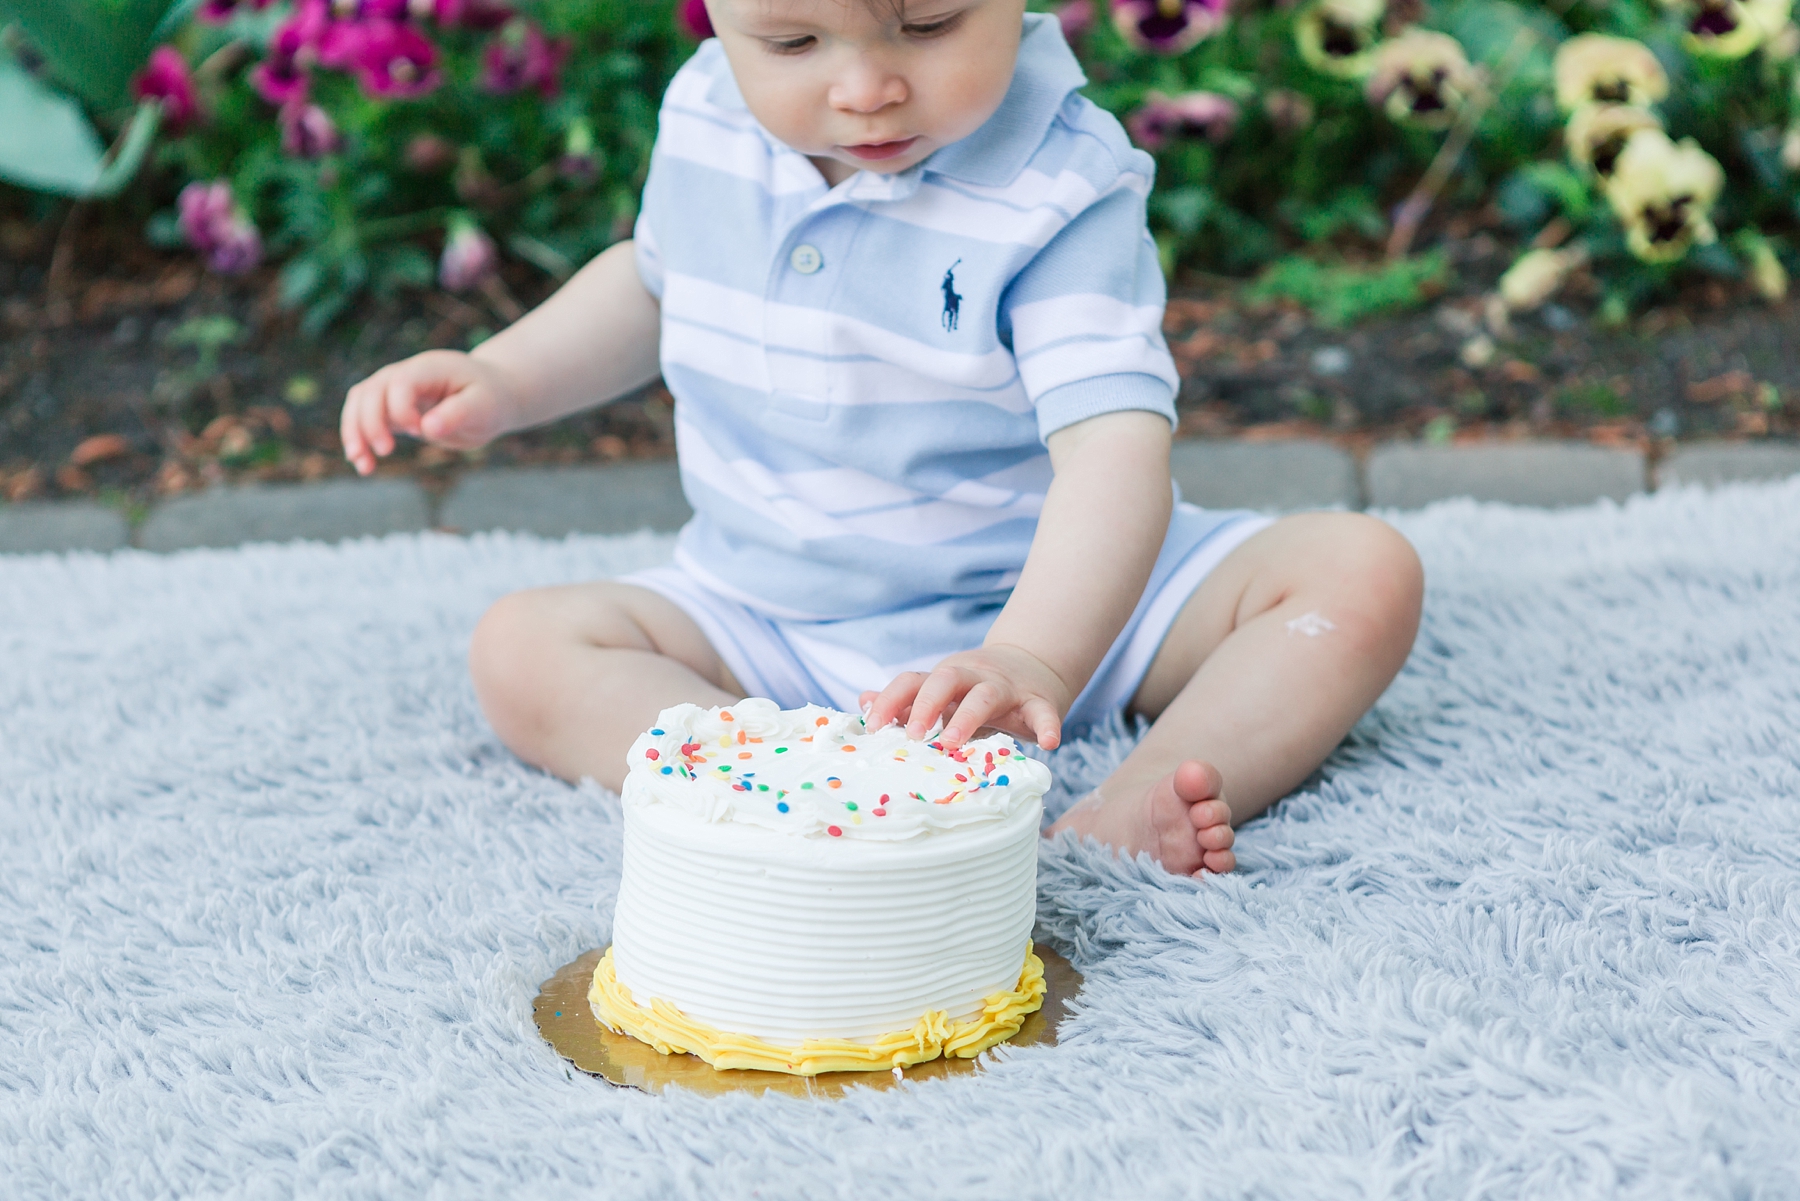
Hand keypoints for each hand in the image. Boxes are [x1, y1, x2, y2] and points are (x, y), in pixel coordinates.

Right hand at [339, 350, 520, 475]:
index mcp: (430, 368)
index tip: (419, 431)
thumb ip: (457, 414)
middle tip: (386, 452)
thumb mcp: (484, 407)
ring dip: (355, 433)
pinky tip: (363, 464)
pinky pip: (363, 418)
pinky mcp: (390, 407)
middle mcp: (405, 373)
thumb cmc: (489, 400)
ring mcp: (393, 389)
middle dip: (371, 422)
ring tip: (363, 465)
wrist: (490, 397)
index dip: (401, 408)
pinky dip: (358, 440)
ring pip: (359, 403)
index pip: (400, 382)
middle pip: (371, 390)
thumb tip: (428, 429)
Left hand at [860, 643, 1071, 751]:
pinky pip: (1043, 711)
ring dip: (968, 717)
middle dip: (926, 705)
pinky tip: (1050, 744)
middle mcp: (972, 677)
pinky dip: (1047, 725)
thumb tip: (863, 701)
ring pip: (985, 694)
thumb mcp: (941, 695)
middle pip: (945, 680)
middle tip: (911, 736)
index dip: (890, 701)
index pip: (911, 681)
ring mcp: (1006, 688)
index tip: (872, 727)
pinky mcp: (1039, 701)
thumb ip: (906, 702)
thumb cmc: (975, 693)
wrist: (1032, 667)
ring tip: (951, 742)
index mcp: (944, 678)